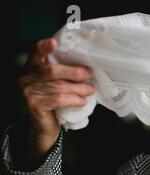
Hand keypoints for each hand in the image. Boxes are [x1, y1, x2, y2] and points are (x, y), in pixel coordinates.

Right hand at [18, 38, 94, 164]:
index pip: (35, 52)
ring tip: (90, 90)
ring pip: (59, 86)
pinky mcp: (35, 105)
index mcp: (32, 67)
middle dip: (75, 73)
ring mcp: (29, 92)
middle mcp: (27, 77)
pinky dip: (73, 100)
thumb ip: (64, 74)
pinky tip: (82, 101)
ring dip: (79, 88)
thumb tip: (88, 68)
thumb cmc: (54, 101)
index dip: (44, 47)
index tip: (54, 42)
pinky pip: (58, 100)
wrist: (45, 125)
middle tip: (89, 75)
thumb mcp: (57, 84)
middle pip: (52, 70)